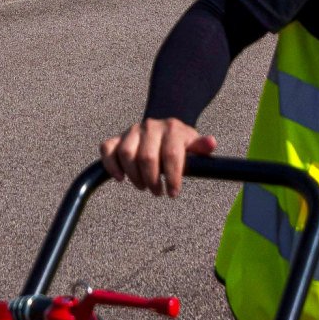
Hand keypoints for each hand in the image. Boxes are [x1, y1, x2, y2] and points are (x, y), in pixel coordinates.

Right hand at [100, 116, 214, 197]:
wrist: (163, 129)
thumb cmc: (180, 143)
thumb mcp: (193, 145)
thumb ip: (200, 147)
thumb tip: (211, 143)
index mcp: (172, 128)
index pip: (171, 155)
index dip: (172, 177)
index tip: (173, 193)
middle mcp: (150, 126)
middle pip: (147, 157)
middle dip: (152, 180)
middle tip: (157, 192)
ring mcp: (132, 131)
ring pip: (126, 154)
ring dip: (134, 176)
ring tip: (143, 186)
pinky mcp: (117, 138)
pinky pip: (107, 149)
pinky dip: (111, 165)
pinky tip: (120, 179)